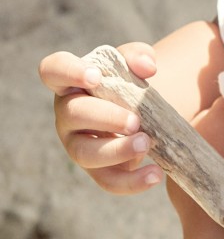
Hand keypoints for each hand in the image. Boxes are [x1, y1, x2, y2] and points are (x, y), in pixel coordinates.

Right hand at [38, 42, 162, 194]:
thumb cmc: (127, 84)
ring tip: (146, 143)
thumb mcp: (133, 64)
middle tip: (134, 120)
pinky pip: (108, 180)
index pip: (53, 70)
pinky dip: (132, 181)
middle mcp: (68, 114)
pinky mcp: (97, 169)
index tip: (95, 76)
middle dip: (105, 117)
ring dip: (117, 150)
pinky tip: (155, 174)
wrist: (141, 114)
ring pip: (85, 153)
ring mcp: (78, 144)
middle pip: (73, 114)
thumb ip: (138, 56)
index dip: (69, 72)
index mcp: (71, 82)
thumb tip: (148, 67)